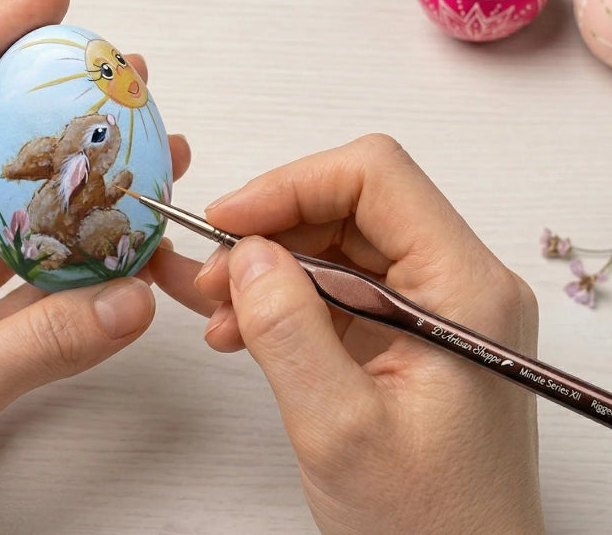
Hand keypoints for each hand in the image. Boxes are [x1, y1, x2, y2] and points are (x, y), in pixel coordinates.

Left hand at [0, 0, 191, 533]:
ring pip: (3, 217)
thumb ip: (45, 342)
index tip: (48, 2)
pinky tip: (118, 251)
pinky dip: (69, 268)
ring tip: (133, 154)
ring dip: (65, 189)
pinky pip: (21, 284)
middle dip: (40, 108)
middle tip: (110, 78)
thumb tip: (133, 296)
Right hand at [149, 134, 543, 533]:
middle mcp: (457, 286)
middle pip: (351, 205)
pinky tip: (241, 333)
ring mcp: (432, 311)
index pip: (376, 177)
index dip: (291, 184)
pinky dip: (283, 301)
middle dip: (271, 231)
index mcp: (464, 291)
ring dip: (269, 269)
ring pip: (336, 245)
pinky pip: (336, 289)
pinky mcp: (405, 337)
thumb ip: (288, 330)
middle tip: (211, 279)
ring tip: (219, 317)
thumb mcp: (340, 428)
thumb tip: (245, 253)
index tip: (226, 221)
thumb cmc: (428, 523)